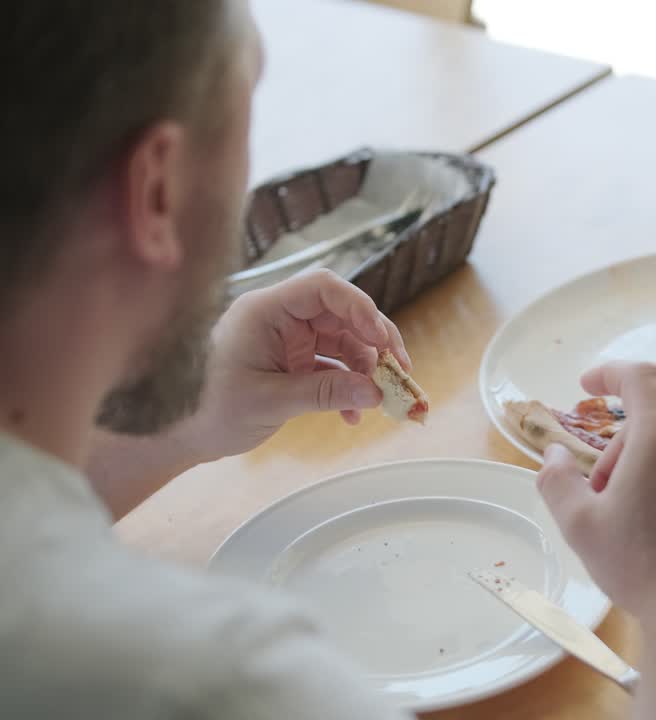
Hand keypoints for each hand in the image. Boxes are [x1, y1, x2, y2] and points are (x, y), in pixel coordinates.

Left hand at [179, 269, 410, 461]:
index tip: (383, 341)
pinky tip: (353, 416)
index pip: (323, 289)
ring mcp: (287, 339)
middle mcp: (280, 317)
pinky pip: (331, 365)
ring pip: (343, 341)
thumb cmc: (207, 407)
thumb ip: (325, 393)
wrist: (177, 431)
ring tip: (380, 399)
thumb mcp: (270, 401)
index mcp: (266, 310)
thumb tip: (377, 392)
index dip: (359, 308)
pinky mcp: (291, 361)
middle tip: (399, 371)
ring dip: (365, 369)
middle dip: (374, 342)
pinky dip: (346, 386)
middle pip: (342, 314)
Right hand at [536, 362, 655, 624]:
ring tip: (640, 525)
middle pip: (654, 428)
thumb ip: (556, 480)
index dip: (610, 373)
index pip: (638, 378)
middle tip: (602, 501)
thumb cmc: (641, 568)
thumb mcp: (579, 525)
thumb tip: (553, 455)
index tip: (589, 384)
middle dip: (621, 455)